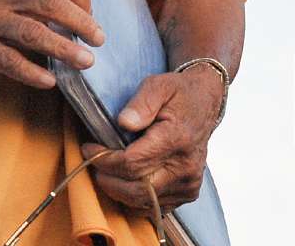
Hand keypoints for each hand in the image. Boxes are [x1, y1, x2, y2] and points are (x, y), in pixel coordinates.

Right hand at [0, 0, 104, 88]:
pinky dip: (32, 72)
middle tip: (99, 39)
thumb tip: (68, 7)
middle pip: (50, 2)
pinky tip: (49, 81)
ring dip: (64, 48)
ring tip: (85, 61)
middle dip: (81, 21)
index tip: (92, 11)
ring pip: (33, 32)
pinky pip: (8, 60)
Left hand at [82, 65, 224, 209]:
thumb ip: (141, 103)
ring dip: (118, 191)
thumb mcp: (158, 85)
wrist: (205, 105)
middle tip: (93, 163)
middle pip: (137, 189)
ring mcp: (188, 183)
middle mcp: (185, 166)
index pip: (133, 163)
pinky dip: (135, 199)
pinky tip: (125, 181)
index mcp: (177, 139)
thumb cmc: (178, 94)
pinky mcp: (188, 193)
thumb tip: (124, 122)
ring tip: (106, 172)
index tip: (89, 149)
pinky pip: (154, 207)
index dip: (105, 160)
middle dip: (108, 179)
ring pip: (144, 202)